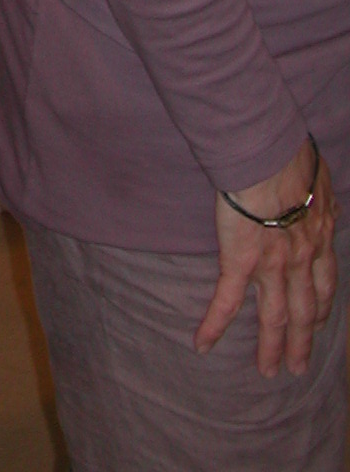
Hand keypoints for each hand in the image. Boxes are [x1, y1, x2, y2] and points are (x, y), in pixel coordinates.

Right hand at [196, 139, 337, 375]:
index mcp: (318, 238)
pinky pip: (227, 301)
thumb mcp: (318, 178)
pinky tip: (202, 345)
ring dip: (273, 347)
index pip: (325, 283)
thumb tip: (319, 193)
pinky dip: (214, 326)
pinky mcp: (240, 262)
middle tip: (299, 366)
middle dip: (302, 340)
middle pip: (305, 310)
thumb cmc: (291, 157)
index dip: (322, 307)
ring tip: (269, 371)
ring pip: (275, 317)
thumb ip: (318, 194)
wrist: (268, 158)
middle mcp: (301, 260)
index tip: (318, 322)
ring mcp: (272, 266)